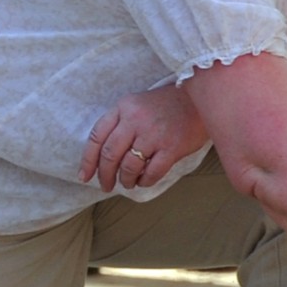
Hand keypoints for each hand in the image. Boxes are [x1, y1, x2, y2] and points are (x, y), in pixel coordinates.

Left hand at [80, 86, 208, 192]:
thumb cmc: (167, 105)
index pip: (97, 137)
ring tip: (128, 183)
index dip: (88, 161)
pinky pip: (152, 172)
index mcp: (123, 107)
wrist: (201, 99)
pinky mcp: (172, 147)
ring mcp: (154, 134)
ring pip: (129, 166)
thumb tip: (104, 156)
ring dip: (125, 179)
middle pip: (110, 154)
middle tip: (106, 186)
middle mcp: (135, 120)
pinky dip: (145, 180)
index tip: (84, 177)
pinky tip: (144, 181)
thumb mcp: (138, 104)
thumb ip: (121, 123)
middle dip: (105, 175)